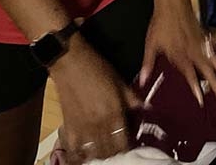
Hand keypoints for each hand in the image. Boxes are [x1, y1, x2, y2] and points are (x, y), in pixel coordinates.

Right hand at [50, 36, 139, 163]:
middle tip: (118, 153)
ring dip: (99, 157)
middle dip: (115, 155)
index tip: (131, 148)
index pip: (124, 141)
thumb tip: (147, 107)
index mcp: (114, 112)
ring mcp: (82, 128)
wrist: (70, 61)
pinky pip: (74, 150)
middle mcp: (99, 124)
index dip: (128, 148)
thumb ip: (132, 97)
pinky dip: (79, 156)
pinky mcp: (68, 127)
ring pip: (93, 154)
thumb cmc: (97, 67)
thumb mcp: (118, 80)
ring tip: (103, 156)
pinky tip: (84, 155)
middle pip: (109, 151)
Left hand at [139, 0, 215, 106]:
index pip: (189, 74)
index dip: (195, 88)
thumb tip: (142, 81)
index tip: (202, 102)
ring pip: (215, 60)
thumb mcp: (151, 43)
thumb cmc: (160, 24)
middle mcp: (193, 51)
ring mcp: (201, 43)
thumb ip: (148, 63)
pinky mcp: (205, 36)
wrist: (172, 3)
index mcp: (180, 54)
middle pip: (207, 70)